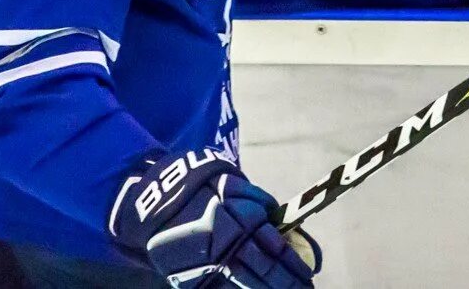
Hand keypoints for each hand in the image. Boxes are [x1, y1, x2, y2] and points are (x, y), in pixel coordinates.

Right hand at [110, 150, 319, 288]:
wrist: (160, 201)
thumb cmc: (206, 190)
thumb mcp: (237, 189)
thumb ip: (263, 208)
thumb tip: (290, 233)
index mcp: (243, 219)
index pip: (278, 250)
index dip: (296, 267)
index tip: (308, 276)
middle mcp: (230, 244)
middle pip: (267, 272)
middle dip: (288, 285)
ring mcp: (211, 264)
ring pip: (248, 286)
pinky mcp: (195, 278)